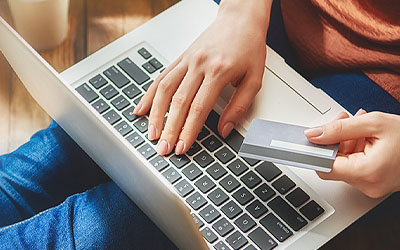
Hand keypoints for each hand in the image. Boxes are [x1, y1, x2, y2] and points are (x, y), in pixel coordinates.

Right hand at [134, 0, 271, 154]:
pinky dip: (150, 94)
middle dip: (170, 129)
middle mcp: (199, 65)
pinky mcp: (181, 57)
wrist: (240, 18)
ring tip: (151, 133)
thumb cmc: (249, 46)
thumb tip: (225, 129)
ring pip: (165, 90)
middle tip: (164, 149)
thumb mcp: (255, 78)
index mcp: (218, 71)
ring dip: (156, 114)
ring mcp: (187, 60)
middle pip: (179, 103)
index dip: (189, 130)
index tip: (183, 147)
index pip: (199, 108)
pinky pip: (161, 77)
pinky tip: (142, 108)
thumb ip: (240, 106)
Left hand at [305, 110, 399, 197]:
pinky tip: (366, 136)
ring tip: (360, 125)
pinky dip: (356, 149)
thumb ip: (339, 128)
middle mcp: (367, 184)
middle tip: (345, 121)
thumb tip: (313, 134)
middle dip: (335, 139)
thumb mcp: (373, 123)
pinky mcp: (374, 182)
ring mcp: (371, 186)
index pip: (324, 166)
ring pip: (344, 163)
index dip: (316, 150)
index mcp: (366, 172)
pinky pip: (355, 166)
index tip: (310, 139)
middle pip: (334, 163)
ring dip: (346, 141)